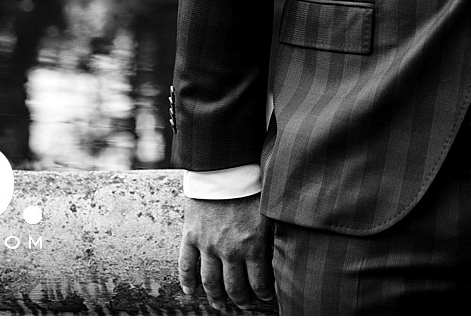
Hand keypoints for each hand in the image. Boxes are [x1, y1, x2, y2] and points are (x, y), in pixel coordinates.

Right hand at [179, 195, 275, 313]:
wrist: (224, 166)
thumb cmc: (253, 185)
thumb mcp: (270, 213)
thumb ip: (273, 237)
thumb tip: (284, 255)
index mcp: (253, 245)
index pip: (259, 282)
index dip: (263, 294)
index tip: (266, 297)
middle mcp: (229, 251)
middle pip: (233, 287)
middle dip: (240, 300)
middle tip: (244, 306)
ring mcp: (207, 245)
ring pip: (210, 282)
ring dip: (215, 298)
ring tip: (219, 306)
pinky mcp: (191, 236)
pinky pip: (186, 265)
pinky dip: (187, 281)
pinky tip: (191, 291)